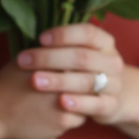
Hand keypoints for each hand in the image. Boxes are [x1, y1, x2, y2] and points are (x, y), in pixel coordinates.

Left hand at [17, 23, 138, 128]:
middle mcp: (112, 62)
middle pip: (82, 57)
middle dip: (50, 58)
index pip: (87, 33)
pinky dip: (79, 103)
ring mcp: (114, 84)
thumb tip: (30, 35)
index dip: (63, 34)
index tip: (40, 39)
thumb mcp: (78, 54)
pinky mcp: (111, 106)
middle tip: (24, 62)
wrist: (109, 98)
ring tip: (35, 81)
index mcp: (105, 42)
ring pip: (86, 81)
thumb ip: (61, 47)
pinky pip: (95, 104)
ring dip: (59, 81)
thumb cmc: (83, 71)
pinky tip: (61, 102)